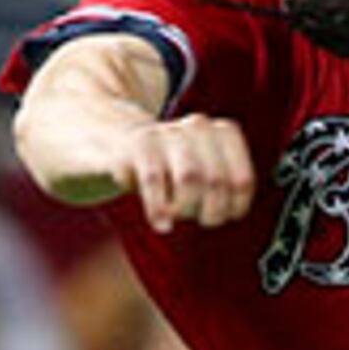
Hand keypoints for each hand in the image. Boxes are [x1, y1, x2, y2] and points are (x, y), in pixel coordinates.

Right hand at [110, 115, 256, 233]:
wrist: (105, 139)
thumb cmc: (160, 165)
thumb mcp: (196, 172)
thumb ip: (220, 187)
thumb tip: (231, 212)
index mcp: (220, 133)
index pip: (242, 180)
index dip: (233, 209)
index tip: (219, 217)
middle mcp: (196, 127)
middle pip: (217, 181)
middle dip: (208, 212)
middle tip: (193, 218)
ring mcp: (165, 133)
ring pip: (190, 178)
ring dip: (184, 208)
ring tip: (173, 217)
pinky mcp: (135, 144)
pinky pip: (153, 179)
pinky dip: (159, 207)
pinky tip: (160, 222)